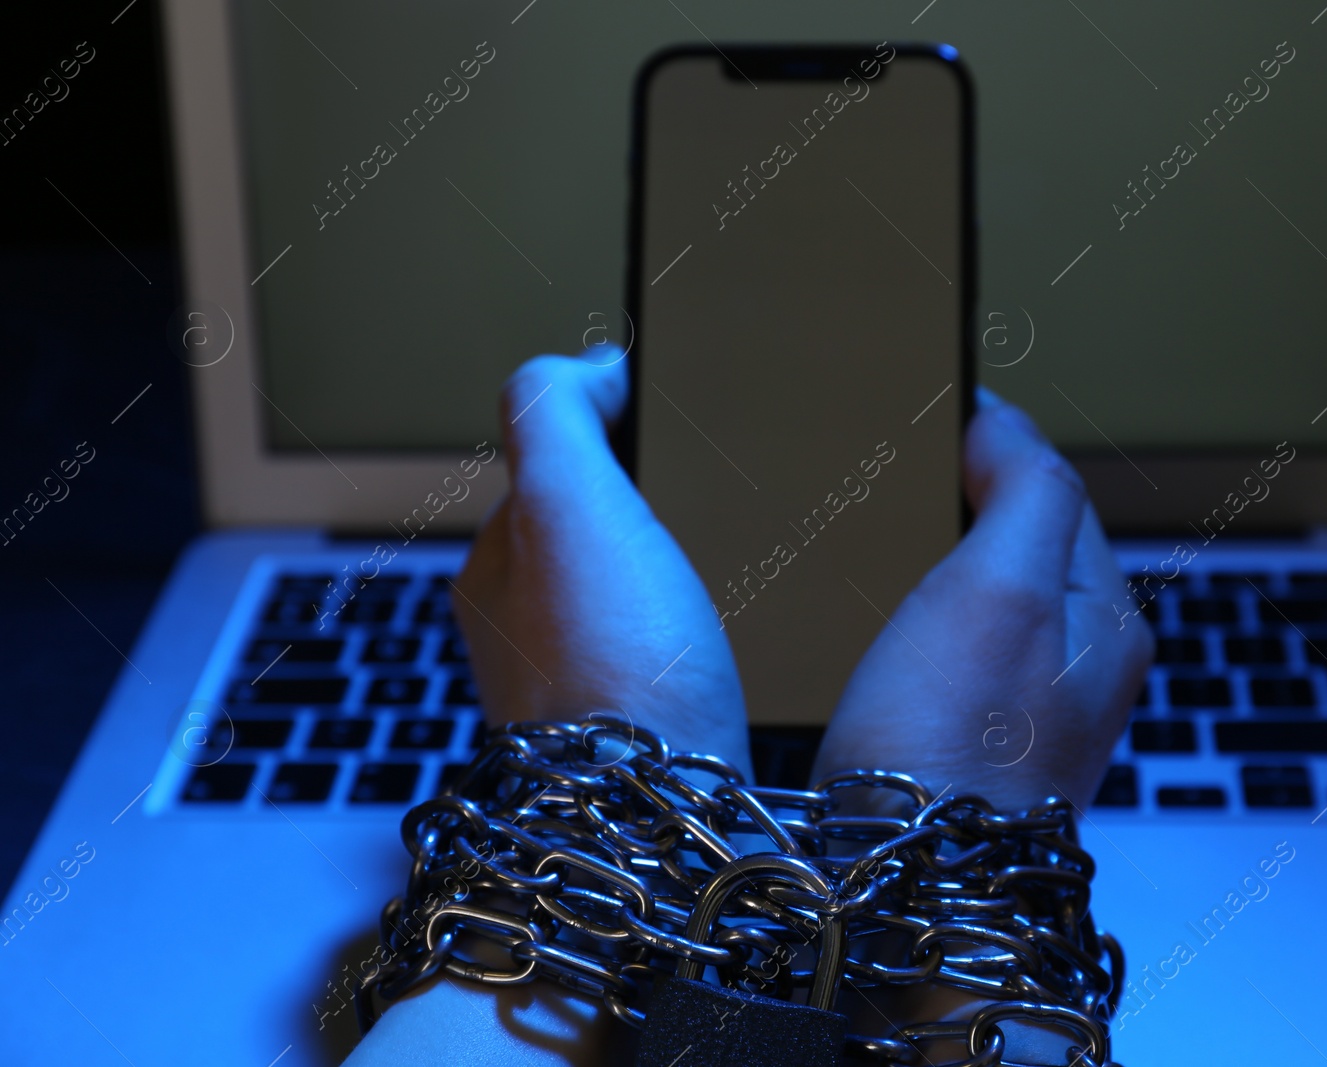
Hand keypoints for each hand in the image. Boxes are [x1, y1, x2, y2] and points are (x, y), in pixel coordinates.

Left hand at [450, 351, 752, 777]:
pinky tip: (728, 641)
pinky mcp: (637, 739)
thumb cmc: (609, 671)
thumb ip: (551, 414)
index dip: (604, 434)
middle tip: (704, 499)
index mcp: (494, 571)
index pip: (544, 472)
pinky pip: (662, 657)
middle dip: (639, 510)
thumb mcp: (567, 503)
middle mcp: (521, 637)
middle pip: (588, 538)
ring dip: (668, 575)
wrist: (655, 821)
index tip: (664, 424)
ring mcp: (577, 693)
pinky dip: (690, 634)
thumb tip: (581, 367)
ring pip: (626, 601)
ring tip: (723, 566)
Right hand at [811, 386, 1151, 1060]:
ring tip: (874, 544)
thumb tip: (1009, 423)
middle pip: (1021, 544)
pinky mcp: (972, 743)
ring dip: (935, 561)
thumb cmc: (957, 747)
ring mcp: (1028, 710)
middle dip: (962, 503)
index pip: (1055, 488)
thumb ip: (1029, 489)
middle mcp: (1080, 662)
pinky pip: (951, 651)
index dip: (990, 444)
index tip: (923, 415)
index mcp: (1106, 614)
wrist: (915, 890)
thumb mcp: (1003, 588)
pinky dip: (916, 620)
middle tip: (889, 480)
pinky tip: (872, 626)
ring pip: (984, 597)